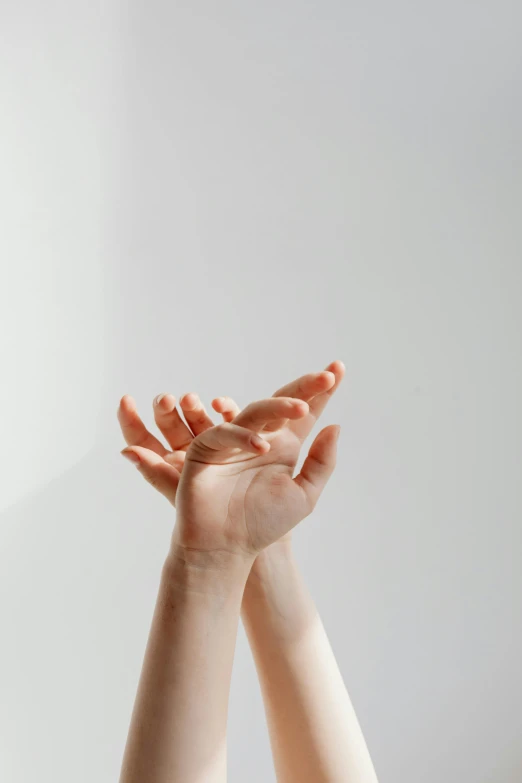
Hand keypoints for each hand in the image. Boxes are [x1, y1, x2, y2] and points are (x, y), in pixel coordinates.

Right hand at [117, 361, 344, 560]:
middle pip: (282, 403)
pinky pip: (224, 433)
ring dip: (278, 406)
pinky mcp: (206, 449)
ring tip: (301, 408)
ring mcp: (232, 441)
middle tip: (325, 377)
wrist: (225, 548)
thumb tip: (335, 427)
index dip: (321, 392)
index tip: (338, 369)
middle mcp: (258, 437)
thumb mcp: (304, 495)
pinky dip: (243, 436)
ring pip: (256, 412)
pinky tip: (262, 446)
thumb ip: (321, 463)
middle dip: (304, 387)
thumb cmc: (262, 524)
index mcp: (283, 446)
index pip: (305, 413)